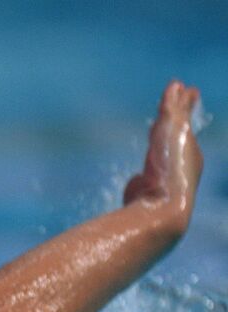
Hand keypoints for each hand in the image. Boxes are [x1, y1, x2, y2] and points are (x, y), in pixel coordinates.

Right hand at [123, 80, 202, 222]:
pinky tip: (140, 172)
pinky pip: (147, 173)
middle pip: (180, 135)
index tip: (190, 90)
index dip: (186, 104)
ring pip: (164, 153)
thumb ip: (173, 108)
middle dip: (179, 119)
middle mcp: (182, 163)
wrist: (160, 207)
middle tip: (178, 103)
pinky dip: (146, 165)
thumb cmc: (170, 165)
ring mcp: (164, 179)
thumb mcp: (173, 130)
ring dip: (161, 141)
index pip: (187, 119)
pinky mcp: (145, 192)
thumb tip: (177, 84)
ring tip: (156, 133)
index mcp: (192, 148)